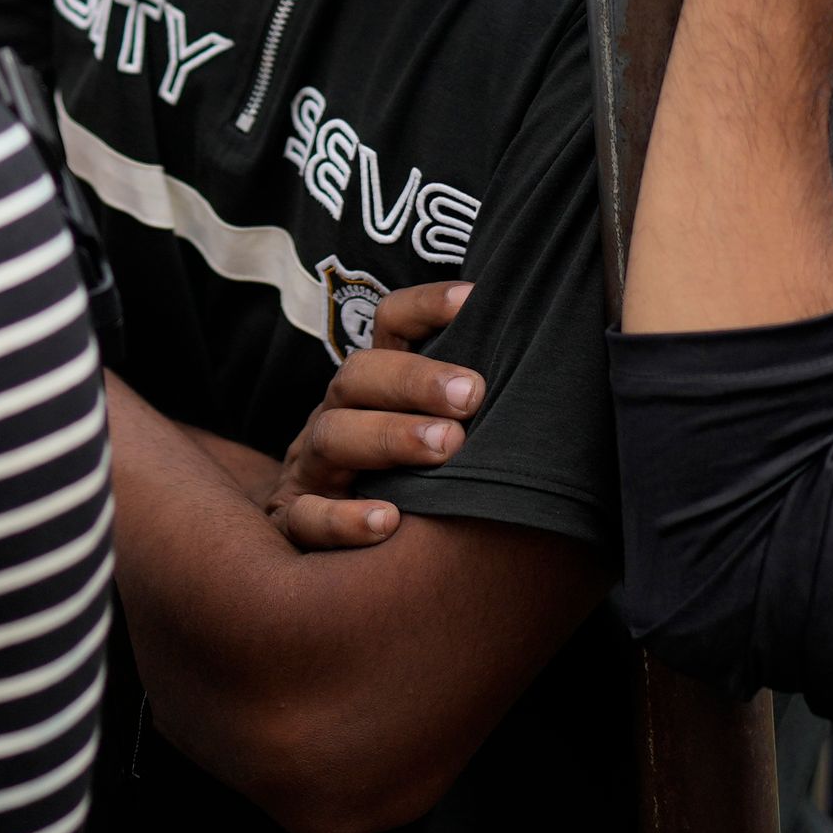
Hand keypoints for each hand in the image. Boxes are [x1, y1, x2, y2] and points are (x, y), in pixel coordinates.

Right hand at [266, 280, 477, 549]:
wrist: (316, 534)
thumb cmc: (399, 475)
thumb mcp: (426, 426)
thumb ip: (464, 400)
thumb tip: (538, 363)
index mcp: (371, 384)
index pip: (389, 325)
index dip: (424, 306)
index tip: (472, 298)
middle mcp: (336, 413)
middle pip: (358, 376)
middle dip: (415, 380)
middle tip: (471, 394)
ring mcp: (309, 465)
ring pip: (332, 436)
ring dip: (390, 437)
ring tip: (446, 446)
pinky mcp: (294, 518)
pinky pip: (307, 516)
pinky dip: (344, 519)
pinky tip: (388, 522)